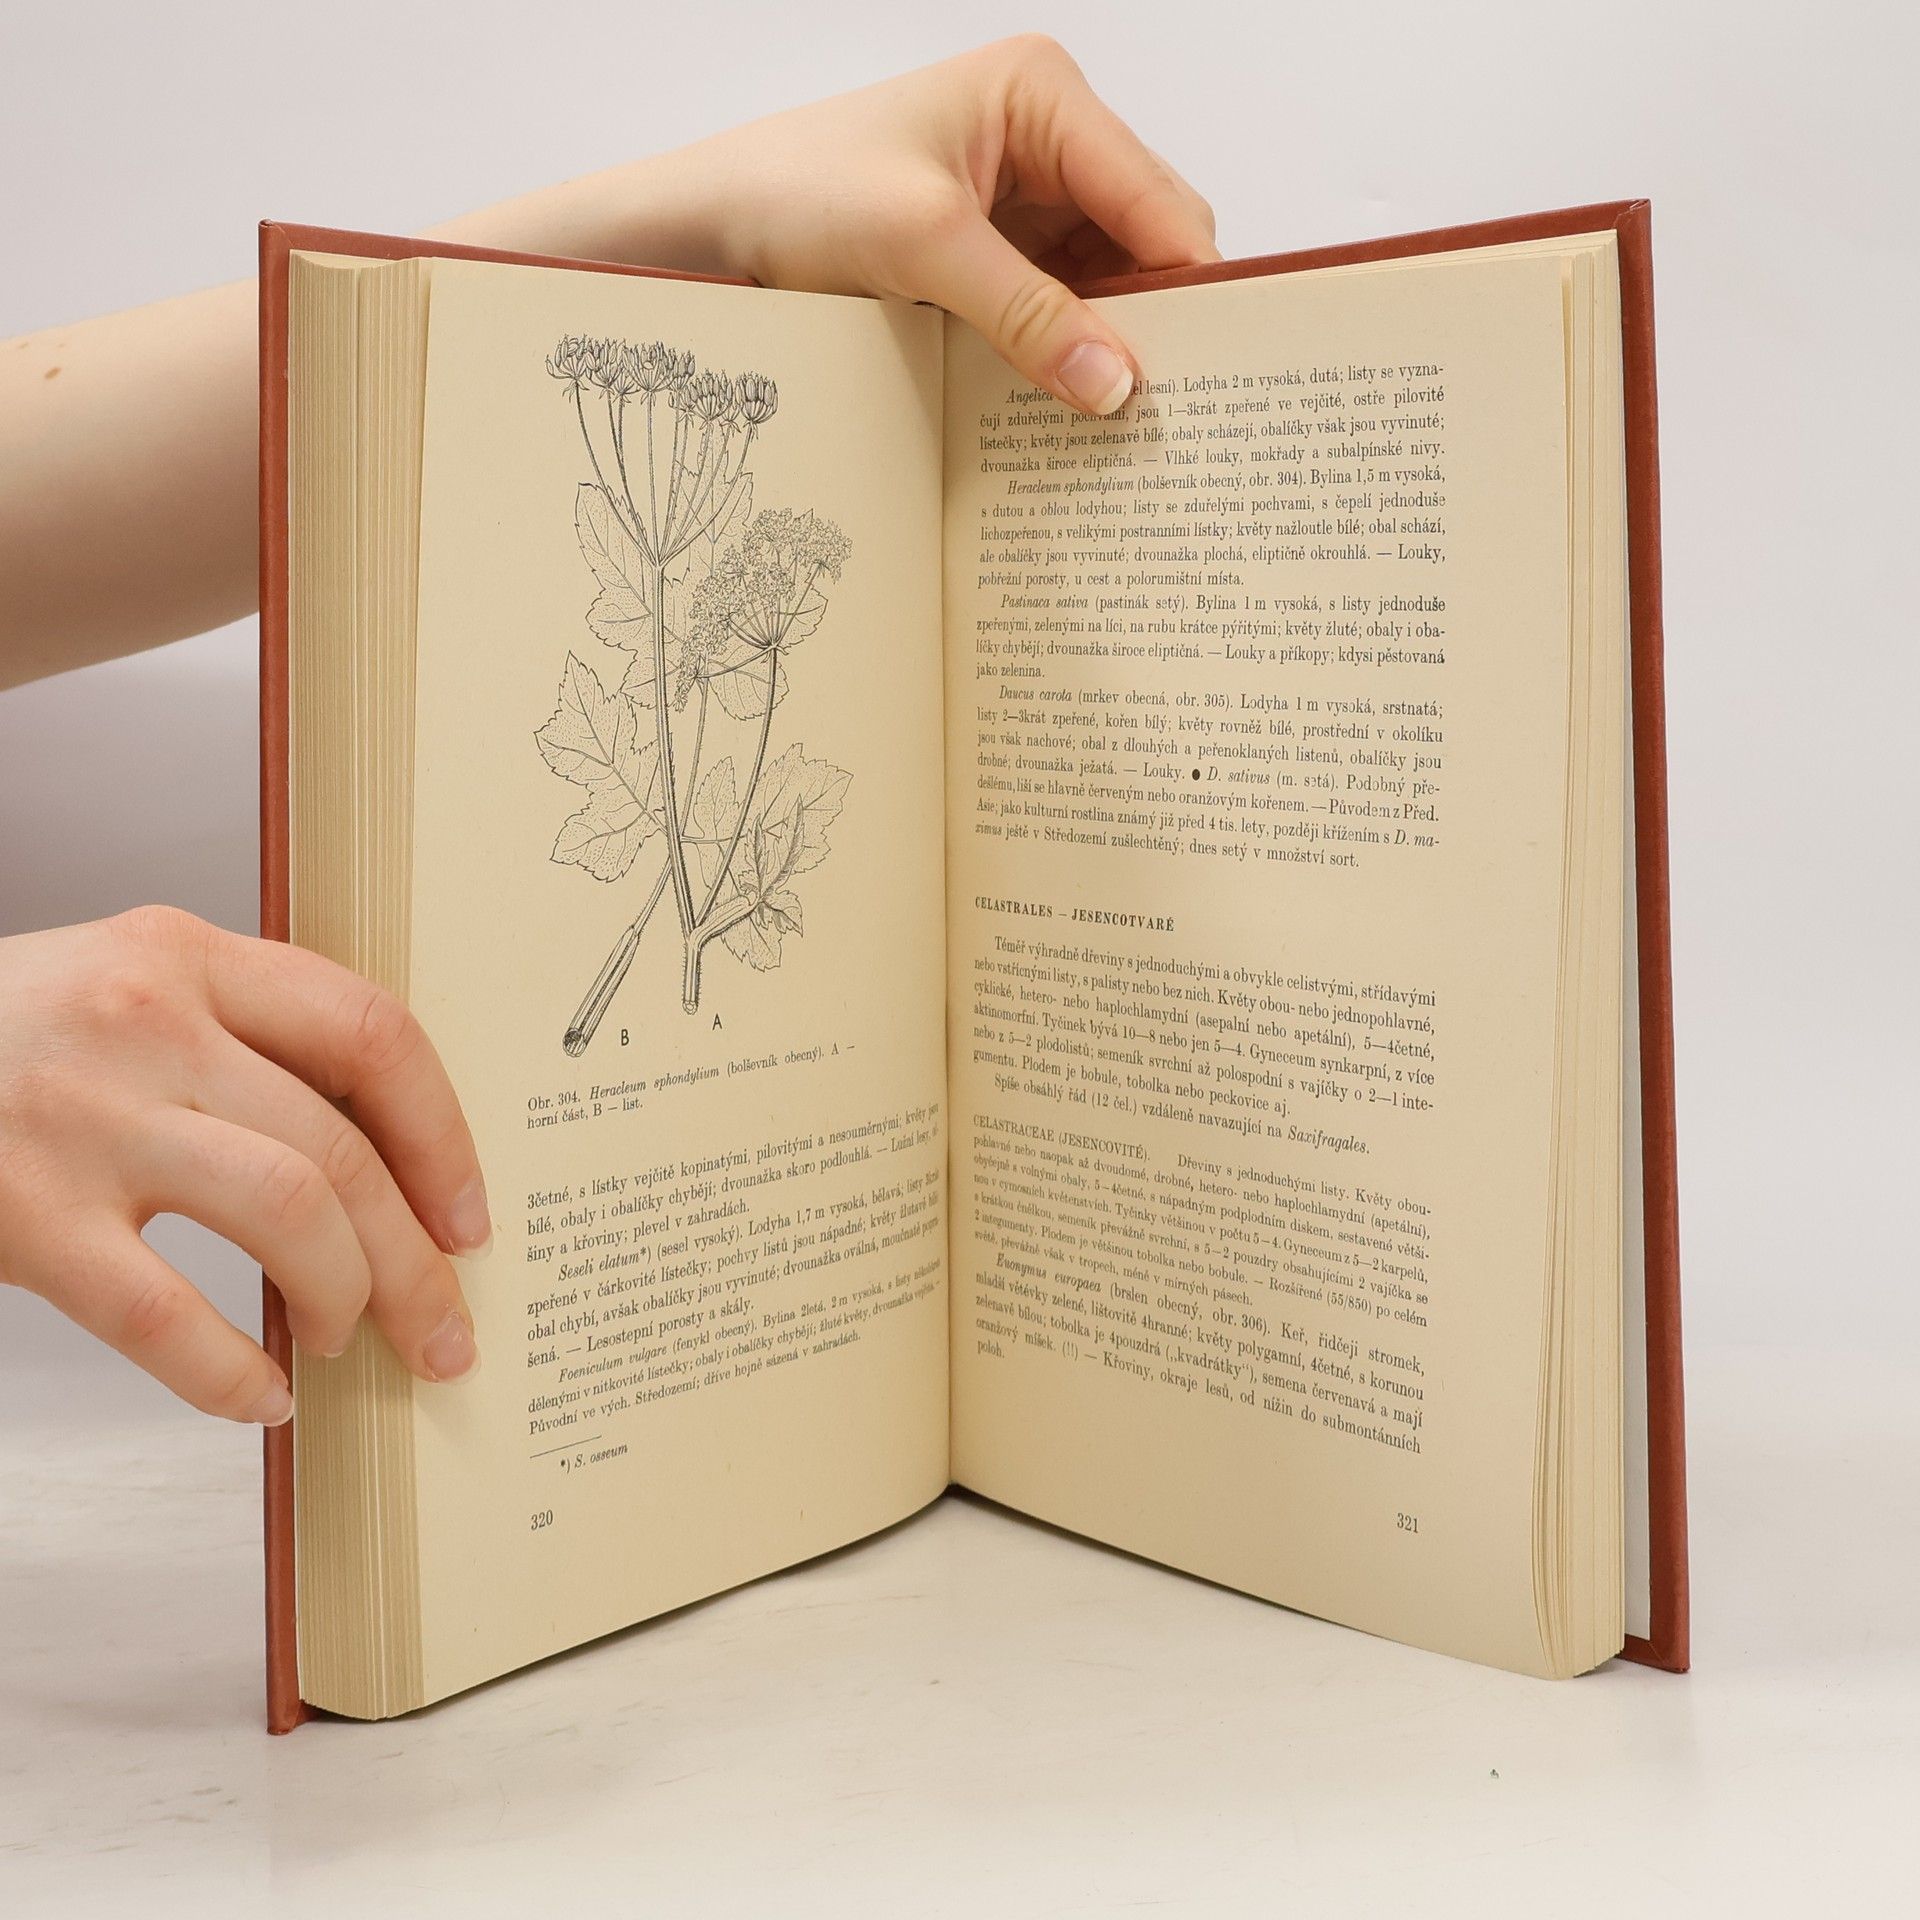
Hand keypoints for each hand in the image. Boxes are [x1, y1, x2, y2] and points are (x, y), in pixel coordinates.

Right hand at [0, 907, 489, 1421]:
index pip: (372, 1033)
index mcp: (186, 954)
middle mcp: (147, 1020)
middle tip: (445, 1327)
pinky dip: (231, 1372)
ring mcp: (81, 1117)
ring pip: (291, 1214)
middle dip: (419, 1259)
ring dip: (349, 1298)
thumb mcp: (124, 987)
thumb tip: (384, 1156)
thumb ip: (242, 1037)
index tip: (471, 1214)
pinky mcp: (22, 1213)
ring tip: (341, 1341)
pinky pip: (166, 1314)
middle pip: (345, 1146)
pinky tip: (258, 1398)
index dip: (445, 1135)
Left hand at [446, 36, 1220, 418]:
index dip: (1190, 286)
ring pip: (1107, 288)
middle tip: (1171, 415)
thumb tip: (1120, 387)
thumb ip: (1029, 315)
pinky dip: (1066, 361)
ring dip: (1110, 351)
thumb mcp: (923, 247)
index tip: (1215, 372)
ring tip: (1123, 427)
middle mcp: (1045, 141)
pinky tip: (1068, 411)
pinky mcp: (991, 259)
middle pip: (1145, 244)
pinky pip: (1058, 314)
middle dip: (1154, 323)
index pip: (1158, 199)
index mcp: (1044, 96)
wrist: (706, 227)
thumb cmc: (797, 192)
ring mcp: (1021, 203)